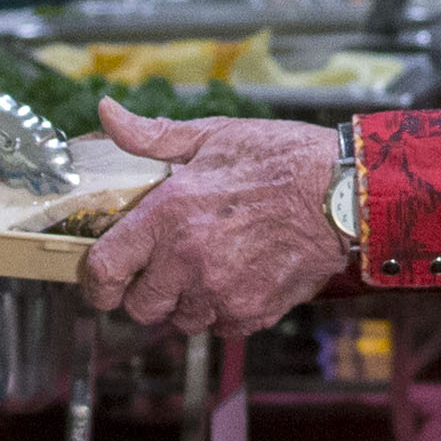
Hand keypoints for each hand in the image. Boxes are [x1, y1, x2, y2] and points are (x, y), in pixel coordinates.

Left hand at [78, 106, 350, 331]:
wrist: (344, 194)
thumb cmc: (281, 159)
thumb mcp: (212, 134)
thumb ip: (152, 136)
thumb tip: (107, 114)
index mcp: (168, 216)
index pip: (104, 271)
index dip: (95, 281)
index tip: (101, 276)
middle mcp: (188, 261)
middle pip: (138, 308)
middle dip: (142, 291)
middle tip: (160, 267)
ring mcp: (221, 292)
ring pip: (179, 320)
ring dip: (183, 302)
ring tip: (203, 269)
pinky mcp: (252, 312)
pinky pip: (219, 326)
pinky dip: (220, 310)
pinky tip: (235, 278)